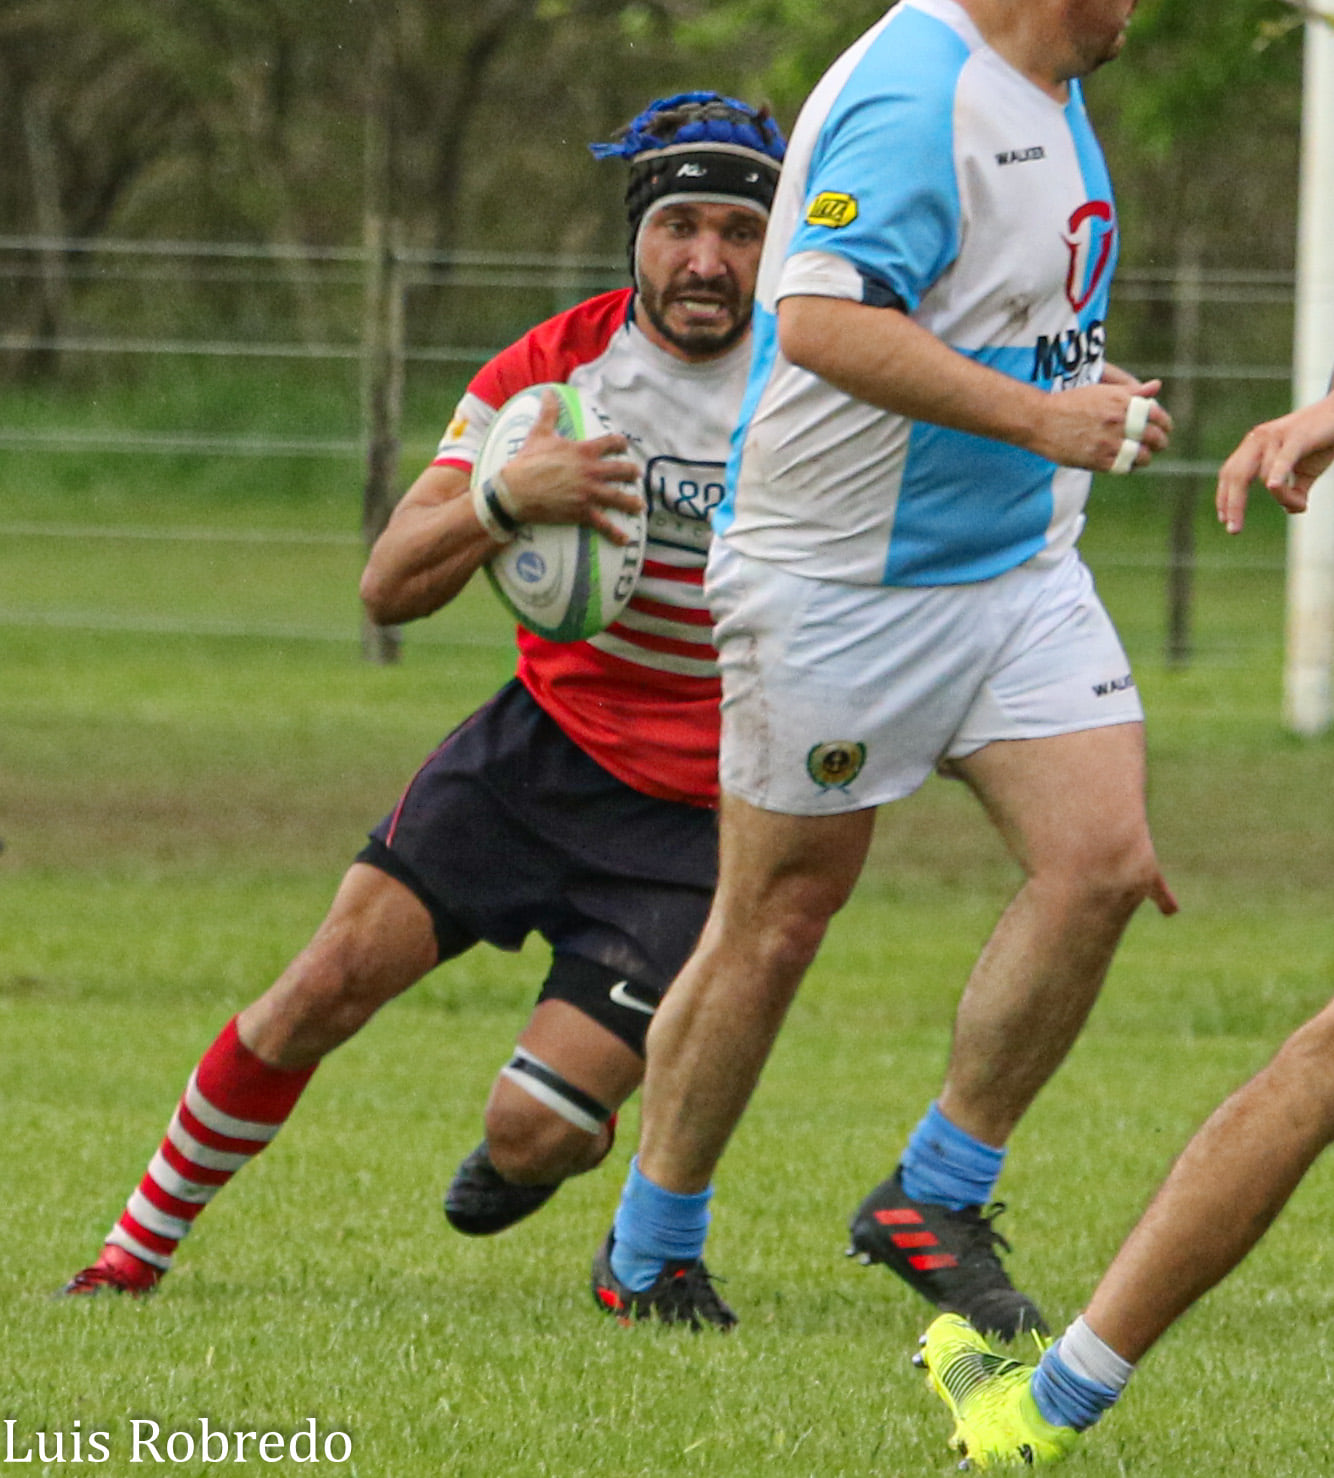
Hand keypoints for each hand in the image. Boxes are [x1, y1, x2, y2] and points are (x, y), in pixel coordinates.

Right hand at [499, 389, 643, 542]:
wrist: (515, 491)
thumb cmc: (527, 461)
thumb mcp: (539, 433)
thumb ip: (549, 412)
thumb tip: (548, 391)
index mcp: (583, 451)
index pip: (611, 443)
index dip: (621, 443)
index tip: (625, 445)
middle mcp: (591, 471)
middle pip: (622, 470)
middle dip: (632, 473)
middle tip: (636, 475)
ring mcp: (589, 493)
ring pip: (619, 498)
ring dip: (632, 502)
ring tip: (640, 506)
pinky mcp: (582, 512)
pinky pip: (603, 524)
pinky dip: (616, 533)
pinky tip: (626, 540)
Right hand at [1032, 377, 1171, 472]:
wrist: (1040, 419)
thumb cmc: (1070, 403)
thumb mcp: (1101, 390)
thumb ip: (1131, 391)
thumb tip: (1156, 386)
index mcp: (1121, 401)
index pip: (1156, 413)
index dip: (1165, 423)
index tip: (1166, 428)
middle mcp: (1118, 420)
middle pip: (1153, 436)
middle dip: (1160, 442)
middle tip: (1159, 444)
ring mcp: (1109, 442)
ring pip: (1142, 455)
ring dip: (1146, 457)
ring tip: (1142, 457)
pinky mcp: (1098, 460)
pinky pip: (1124, 467)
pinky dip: (1129, 467)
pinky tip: (1127, 464)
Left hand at [1215, 392, 1333, 533]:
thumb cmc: (1322, 442)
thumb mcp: (1305, 472)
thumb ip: (1295, 491)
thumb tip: (1291, 509)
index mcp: (1255, 446)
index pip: (1230, 473)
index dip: (1224, 497)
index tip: (1223, 519)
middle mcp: (1259, 439)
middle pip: (1236, 476)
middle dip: (1233, 504)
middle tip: (1233, 530)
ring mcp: (1276, 436)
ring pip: (1266, 476)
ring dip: (1283, 497)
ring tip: (1301, 503)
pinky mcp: (1297, 436)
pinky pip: (1283, 458)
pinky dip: (1278, 472)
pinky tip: (1273, 486)